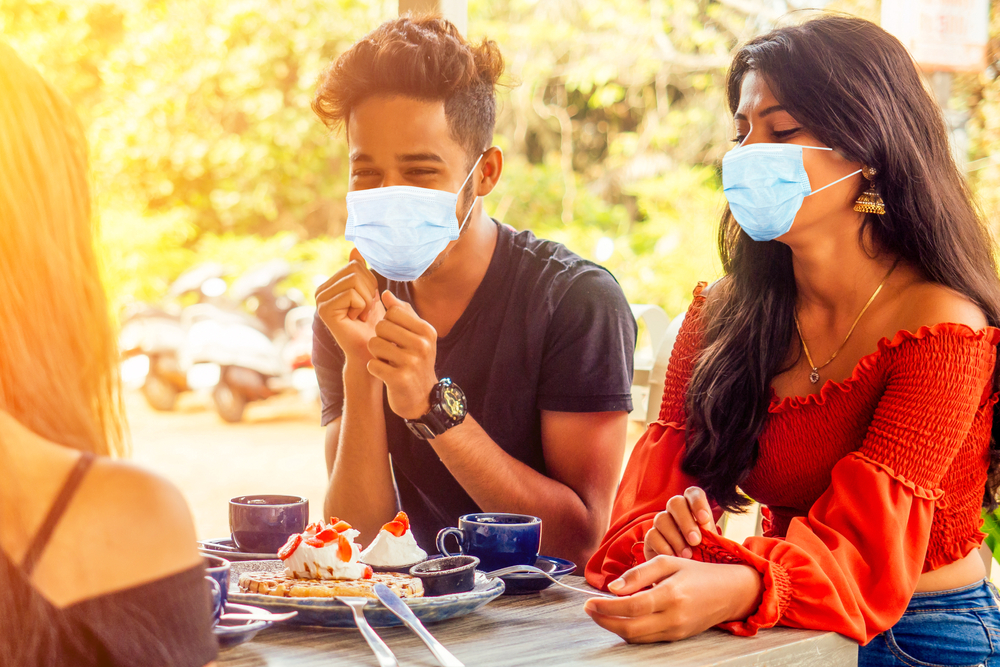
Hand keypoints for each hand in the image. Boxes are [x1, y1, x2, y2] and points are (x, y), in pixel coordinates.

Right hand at [315, 249, 385, 362]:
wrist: (371, 350)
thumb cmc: (374, 324)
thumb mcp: (370, 292)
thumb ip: (361, 271)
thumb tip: (355, 248)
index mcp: (330, 284)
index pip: (356, 264)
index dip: (370, 282)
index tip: (366, 302)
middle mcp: (321, 290)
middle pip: (355, 269)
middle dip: (369, 290)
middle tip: (364, 310)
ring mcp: (320, 299)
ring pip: (354, 280)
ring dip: (367, 300)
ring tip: (361, 315)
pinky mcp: (324, 309)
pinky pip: (352, 294)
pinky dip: (362, 308)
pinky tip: (356, 320)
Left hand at [366, 291, 438, 419]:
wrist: (422, 398)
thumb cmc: (416, 361)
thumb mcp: (416, 335)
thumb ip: (402, 313)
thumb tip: (385, 293)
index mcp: (427, 331)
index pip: (393, 312)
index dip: (387, 322)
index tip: (394, 336)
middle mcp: (422, 345)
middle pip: (381, 326)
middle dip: (380, 338)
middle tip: (389, 350)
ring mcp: (411, 363)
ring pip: (374, 344)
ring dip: (376, 354)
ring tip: (388, 361)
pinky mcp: (399, 379)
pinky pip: (372, 364)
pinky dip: (374, 369)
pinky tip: (385, 373)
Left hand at [583, 555, 762, 642]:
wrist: (729, 592)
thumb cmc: (697, 573)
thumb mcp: (668, 562)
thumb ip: (639, 573)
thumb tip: (612, 588)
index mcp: (671, 594)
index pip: (632, 606)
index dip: (606, 607)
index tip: (589, 601)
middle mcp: (674, 617)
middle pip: (630, 629)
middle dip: (604, 621)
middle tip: (588, 609)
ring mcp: (676, 631)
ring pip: (637, 637)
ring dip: (614, 627)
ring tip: (600, 612)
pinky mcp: (677, 638)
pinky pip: (647, 639)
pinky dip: (629, 631)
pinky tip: (620, 618)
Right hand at [644, 486, 716, 560]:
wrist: (687, 574)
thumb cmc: (703, 556)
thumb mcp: (711, 545)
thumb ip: (711, 536)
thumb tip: (710, 532)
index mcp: (693, 508)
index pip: (693, 494)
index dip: (697, 503)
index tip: (704, 519)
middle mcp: (675, 511)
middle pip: (675, 502)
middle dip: (686, 522)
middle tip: (695, 541)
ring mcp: (661, 523)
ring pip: (662, 518)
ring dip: (675, 537)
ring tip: (687, 555)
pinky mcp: (650, 538)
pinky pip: (652, 535)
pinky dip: (663, 547)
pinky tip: (674, 558)